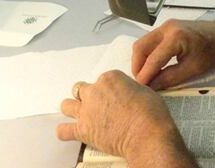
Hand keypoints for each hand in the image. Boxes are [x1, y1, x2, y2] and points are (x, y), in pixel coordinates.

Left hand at [57, 70, 194, 165]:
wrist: (147, 136)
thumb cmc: (151, 114)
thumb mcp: (145, 91)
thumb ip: (130, 89)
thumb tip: (129, 94)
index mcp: (110, 78)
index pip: (103, 79)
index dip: (108, 89)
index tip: (114, 96)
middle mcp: (95, 91)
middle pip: (82, 89)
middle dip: (89, 96)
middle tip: (98, 104)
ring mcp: (87, 111)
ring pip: (67, 105)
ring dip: (73, 109)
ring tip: (80, 114)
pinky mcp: (83, 130)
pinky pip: (63, 130)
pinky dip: (64, 131)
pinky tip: (68, 132)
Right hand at [132, 0, 214, 89]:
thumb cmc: (213, 51)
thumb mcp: (194, 69)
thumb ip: (170, 78)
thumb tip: (152, 87)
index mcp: (175, 38)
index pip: (153, 60)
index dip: (144, 76)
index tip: (140, 90)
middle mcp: (166, 28)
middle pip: (140, 48)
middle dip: (137, 67)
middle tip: (141, 83)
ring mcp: (164, 26)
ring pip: (142, 43)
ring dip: (140, 61)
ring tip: (146, 77)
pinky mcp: (165, 28)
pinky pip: (149, 41)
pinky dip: (146, 55)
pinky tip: (152, 67)